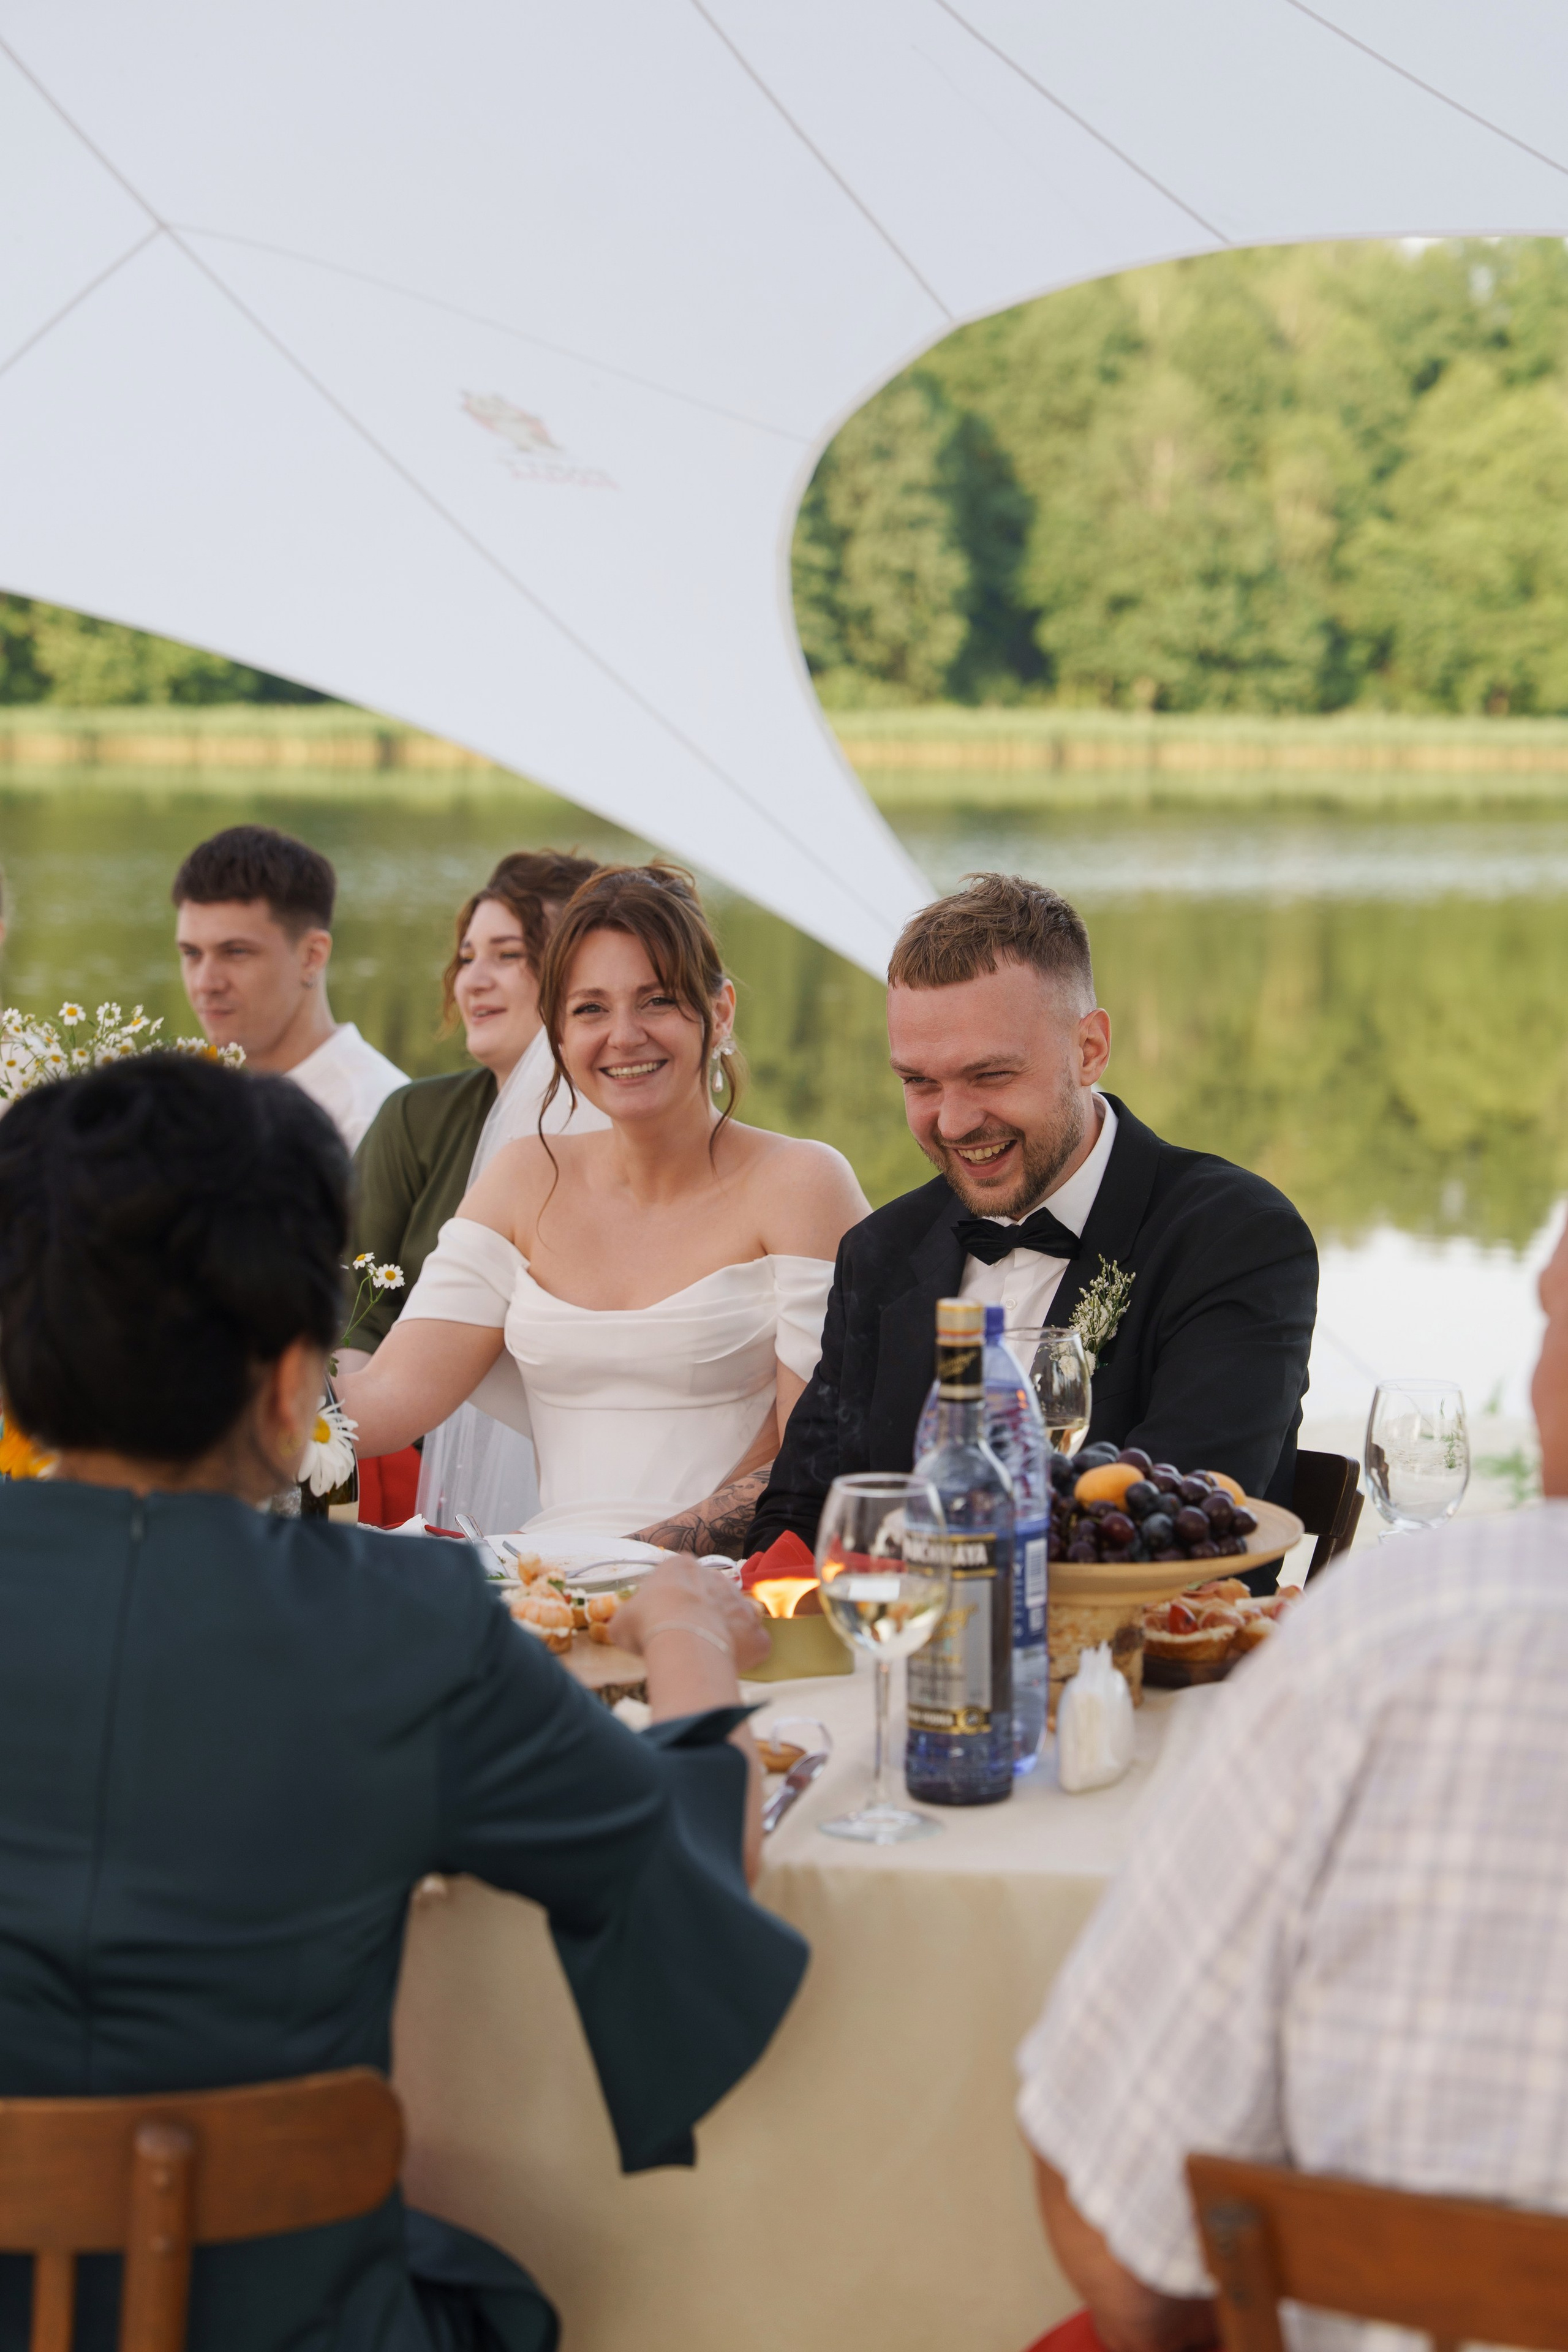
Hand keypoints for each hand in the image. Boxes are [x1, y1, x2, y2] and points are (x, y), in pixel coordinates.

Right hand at [612, 1557, 770, 1675]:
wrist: (682, 1639)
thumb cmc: (647, 1623)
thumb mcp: (623, 1619)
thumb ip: (630, 1618)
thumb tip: (628, 1629)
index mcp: (682, 1567)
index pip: (678, 1578)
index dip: (670, 1601)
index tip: (662, 1620)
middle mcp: (717, 1578)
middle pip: (709, 1596)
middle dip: (700, 1615)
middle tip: (683, 1639)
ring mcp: (742, 1604)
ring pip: (734, 1618)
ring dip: (723, 1633)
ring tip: (704, 1655)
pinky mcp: (757, 1633)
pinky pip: (752, 1644)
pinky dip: (742, 1656)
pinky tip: (724, 1666)